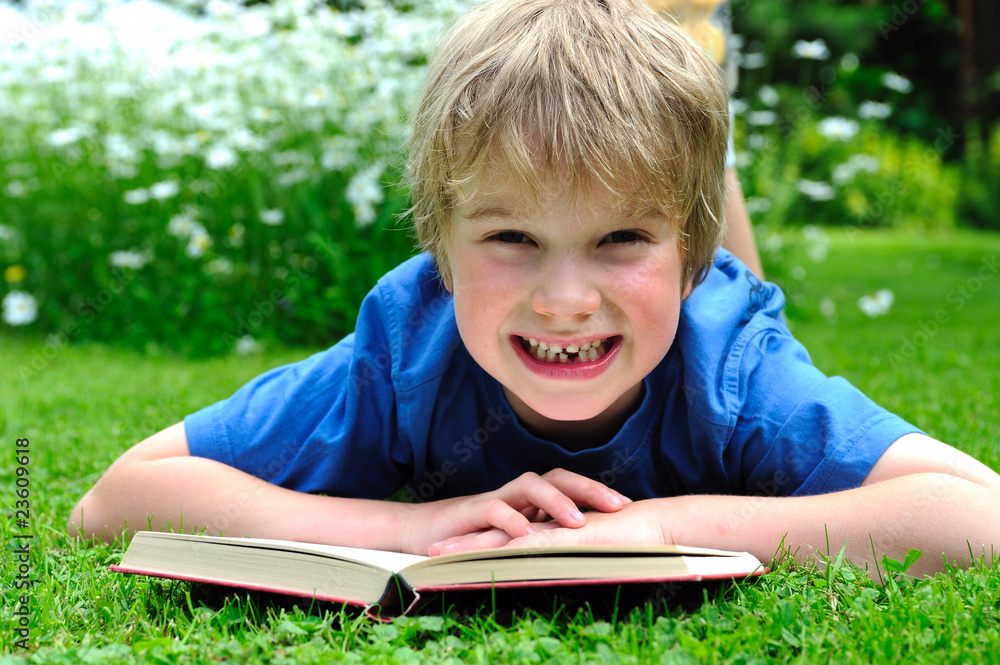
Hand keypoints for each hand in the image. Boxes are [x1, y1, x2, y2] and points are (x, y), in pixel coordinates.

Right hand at [402, 469, 630, 554]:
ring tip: (578, 521)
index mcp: (532, 498)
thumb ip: (545, 536)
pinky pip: (495, 508)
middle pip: (557, 477)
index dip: (597, 491)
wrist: (426, 530)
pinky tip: (528, 534)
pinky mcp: (472, 511)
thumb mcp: (518, 539)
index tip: (628, 506)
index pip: (570, 484)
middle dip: (588, 489)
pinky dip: (512, 520)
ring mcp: (496, 498)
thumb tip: (586, 546)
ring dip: (555, 502)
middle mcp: (518, 493)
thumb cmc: (477, 537)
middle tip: (617, 506)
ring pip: (529, 487)